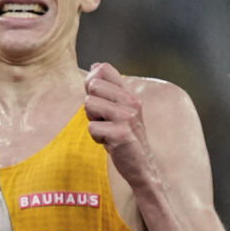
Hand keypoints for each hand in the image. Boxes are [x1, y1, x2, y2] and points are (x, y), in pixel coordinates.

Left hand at [83, 62, 153, 188]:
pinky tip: (109, 142)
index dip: (91, 82)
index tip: (97, 98)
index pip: (104, 69)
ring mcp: (128, 116)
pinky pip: (92, 127)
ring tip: (107, 130)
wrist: (140, 164)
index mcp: (129, 94)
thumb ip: (106, 89)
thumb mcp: (116, 109)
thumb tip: (95, 65)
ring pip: (89, 104)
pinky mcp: (121, 133)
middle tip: (104, 120)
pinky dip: (96, 137)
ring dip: (93, 121)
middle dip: (90, 106)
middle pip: (92, 86)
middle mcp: (131, 101)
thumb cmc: (123, 136)